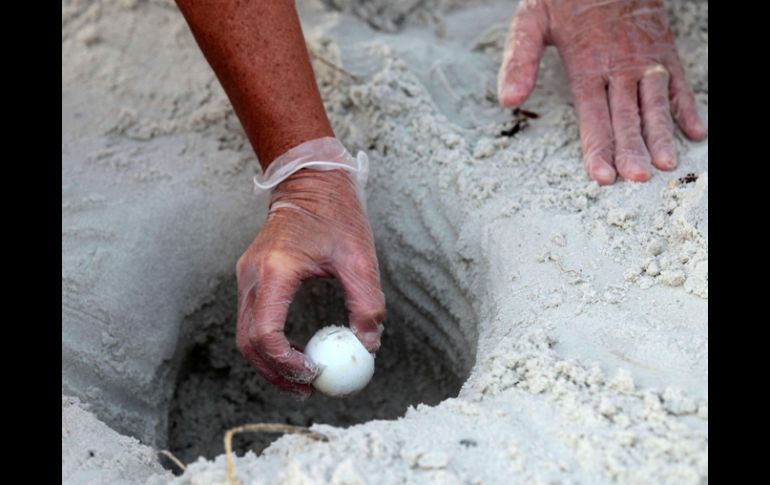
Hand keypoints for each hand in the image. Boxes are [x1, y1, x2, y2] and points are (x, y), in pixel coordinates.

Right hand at [236, 168, 385, 396]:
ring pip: (245, 334)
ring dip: (269, 361)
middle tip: (308, 388)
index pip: (265, 333)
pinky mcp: (251, 276)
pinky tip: (295, 350)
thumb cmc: (337, 214)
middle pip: (248, 342)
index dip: (286, 363)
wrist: (310, 180)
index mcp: (276, 270)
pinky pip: (251, 319)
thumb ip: (366, 303)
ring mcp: (247, 275)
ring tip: (303, 375)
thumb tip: (368, 347)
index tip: (314, 375)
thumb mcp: (360, 258)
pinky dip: (268, 342)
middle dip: (275, 372)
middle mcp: (253, 274)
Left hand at [497, 0, 706, 183]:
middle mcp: (620, 66)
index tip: (603, 175)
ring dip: (662, 134)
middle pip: (626, 116)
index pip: (592, 115)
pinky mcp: (663, 50)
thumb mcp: (531, 21)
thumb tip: (508, 100)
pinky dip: (687, 107)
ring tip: (667, 163)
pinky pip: (678, 82)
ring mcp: (645, 59)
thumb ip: (520, 60)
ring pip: (656, 103)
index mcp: (586, 64)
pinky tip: (694, 132)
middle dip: (633, 149)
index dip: (598, 147)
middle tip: (639, 178)